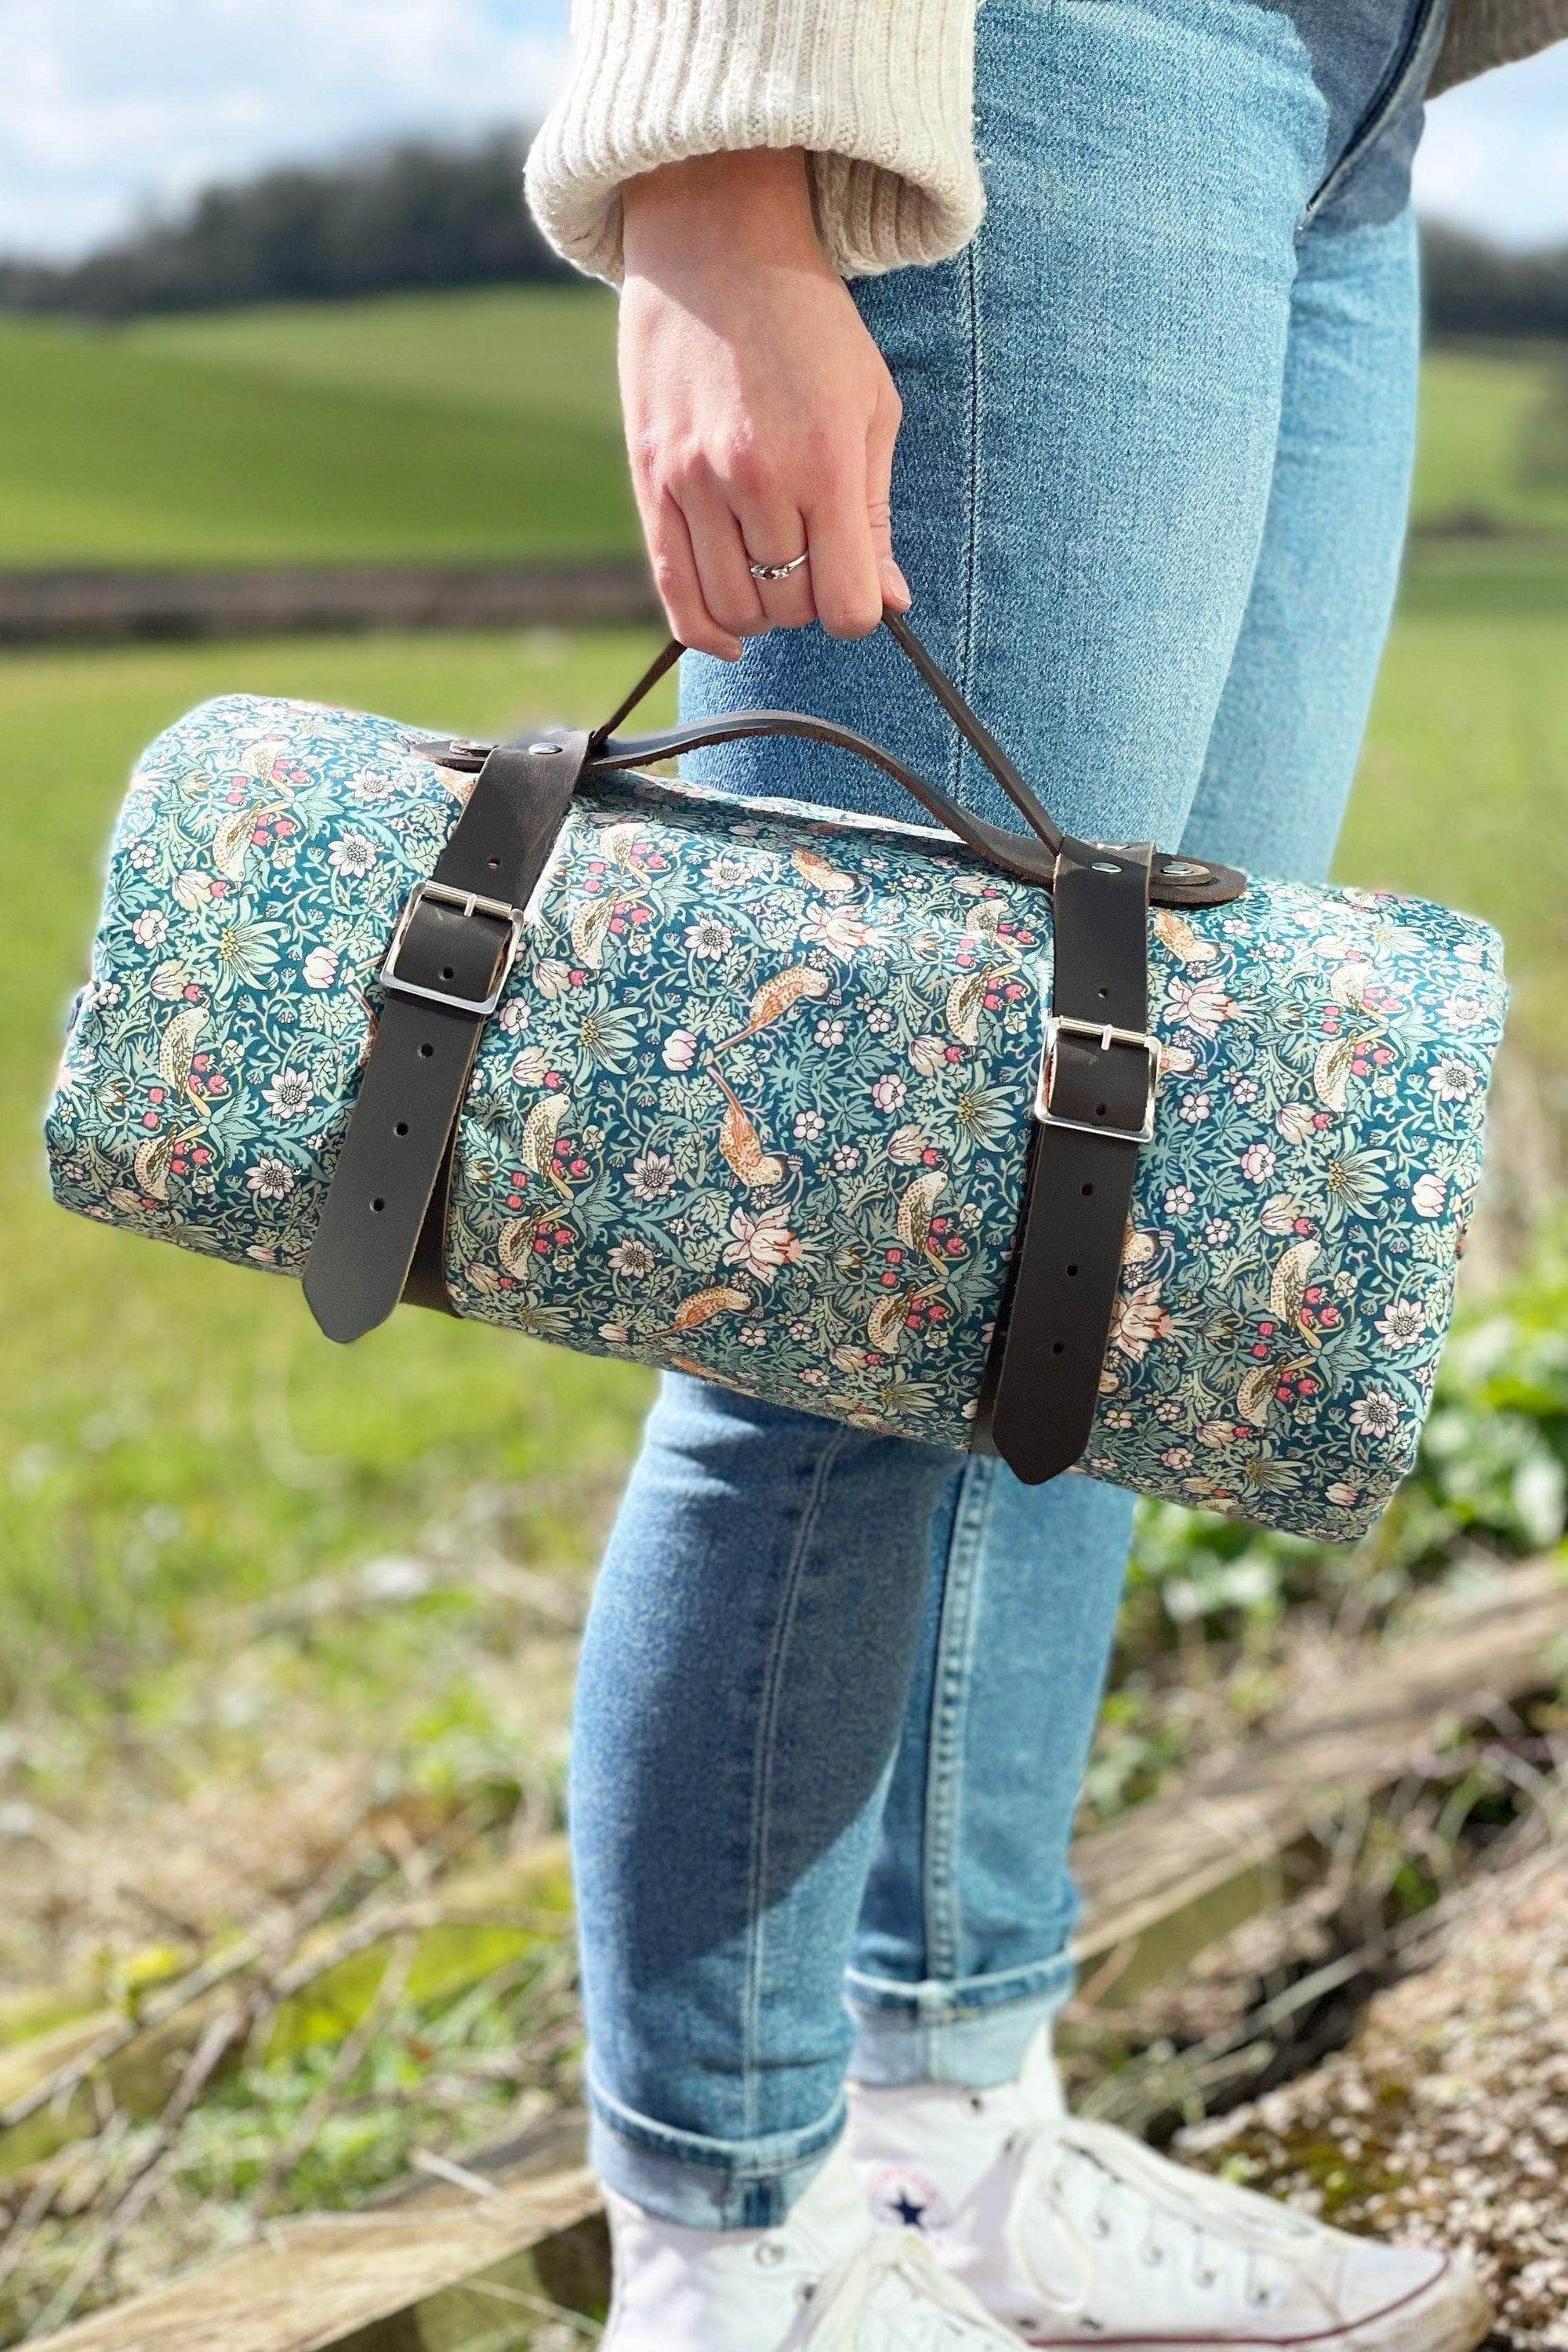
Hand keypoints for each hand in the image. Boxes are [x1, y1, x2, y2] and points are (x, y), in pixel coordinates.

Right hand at [618, 148, 909, 659]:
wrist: (716, 244)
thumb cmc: (810, 325)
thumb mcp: (870, 407)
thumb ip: (876, 514)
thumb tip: (891, 601)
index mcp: (823, 463)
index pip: (847, 604)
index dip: (860, 611)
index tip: (859, 585)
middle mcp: (755, 480)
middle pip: (790, 609)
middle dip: (809, 599)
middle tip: (813, 558)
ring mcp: (694, 483)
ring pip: (734, 609)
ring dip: (762, 611)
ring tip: (773, 570)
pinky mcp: (650, 480)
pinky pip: (673, 592)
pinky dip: (705, 630)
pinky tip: (731, 636)